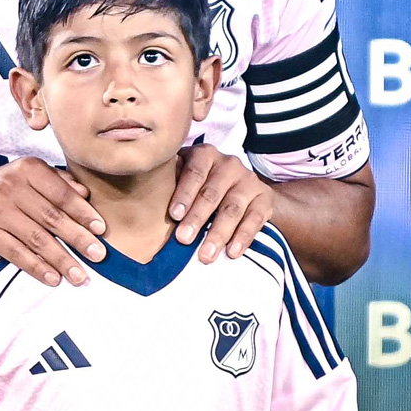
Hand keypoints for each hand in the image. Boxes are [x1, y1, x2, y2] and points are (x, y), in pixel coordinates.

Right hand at [0, 158, 106, 285]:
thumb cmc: (10, 189)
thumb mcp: (32, 177)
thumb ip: (60, 182)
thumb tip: (86, 194)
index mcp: (28, 168)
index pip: (61, 193)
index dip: (82, 212)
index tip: (101, 230)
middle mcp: (10, 186)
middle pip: (51, 217)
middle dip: (78, 239)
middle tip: (99, 256)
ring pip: (36, 239)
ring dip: (62, 260)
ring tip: (80, 276)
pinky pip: (17, 254)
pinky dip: (37, 268)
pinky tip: (54, 279)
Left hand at [171, 145, 273, 261]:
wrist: (242, 186)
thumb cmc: (200, 183)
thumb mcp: (184, 175)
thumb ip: (171, 182)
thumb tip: (145, 199)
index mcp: (205, 154)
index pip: (195, 172)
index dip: (184, 193)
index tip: (174, 215)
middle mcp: (229, 164)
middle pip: (212, 193)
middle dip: (197, 218)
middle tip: (183, 240)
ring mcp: (249, 180)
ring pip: (232, 208)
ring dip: (218, 233)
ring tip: (205, 255)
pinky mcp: (265, 198)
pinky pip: (255, 219)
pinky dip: (243, 238)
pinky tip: (231, 253)